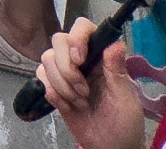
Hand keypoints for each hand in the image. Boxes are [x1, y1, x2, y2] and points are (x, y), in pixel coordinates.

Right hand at [35, 18, 145, 148]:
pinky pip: (40, 78)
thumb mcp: (125, 99)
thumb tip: (115, 44)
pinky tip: (68, 106)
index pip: (84, 28)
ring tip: (79, 102)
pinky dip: (52, 93)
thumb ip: (117, 71)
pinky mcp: (54, 87)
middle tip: (83, 90)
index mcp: (102, 56)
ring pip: (46, 59)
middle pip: (59, 41)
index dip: (77, 38)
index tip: (80, 60)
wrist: (109, 147)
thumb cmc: (124, 123)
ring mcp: (66, 72)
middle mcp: (82, 59)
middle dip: (66, 68)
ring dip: (61, 84)